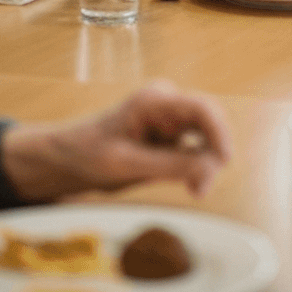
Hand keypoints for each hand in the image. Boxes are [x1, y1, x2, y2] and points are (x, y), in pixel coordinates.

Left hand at [1, 82, 231, 202]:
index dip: (219, 133)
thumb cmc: (88, 155)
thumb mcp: (127, 165)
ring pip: (207, 135)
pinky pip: (196, 145)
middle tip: (200, 189)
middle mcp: (166, 101)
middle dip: (213, 153)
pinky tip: (189, 183)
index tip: (223, 163)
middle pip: (209, 120)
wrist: (68, 158)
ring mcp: (170, 115)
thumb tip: (212, 168)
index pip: (201, 108)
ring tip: (194, 190)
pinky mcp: (171, 131)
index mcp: (153, 101)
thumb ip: (170, 166)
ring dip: (206, 162)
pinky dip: (197, 165)